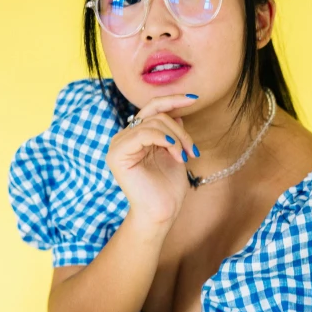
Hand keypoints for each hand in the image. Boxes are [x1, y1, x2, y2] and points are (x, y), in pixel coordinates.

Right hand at [106, 93, 199, 225]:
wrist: (161, 213)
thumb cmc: (168, 189)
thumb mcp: (174, 153)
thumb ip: (172, 133)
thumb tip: (176, 114)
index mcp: (135, 136)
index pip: (152, 108)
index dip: (172, 100)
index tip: (194, 99)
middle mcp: (124, 138)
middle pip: (155, 114)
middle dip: (179, 130)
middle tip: (192, 150)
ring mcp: (118, 145)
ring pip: (152, 122)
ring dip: (176, 138)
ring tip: (185, 156)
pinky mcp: (117, 154)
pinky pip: (143, 132)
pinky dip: (164, 139)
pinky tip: (175, 152)